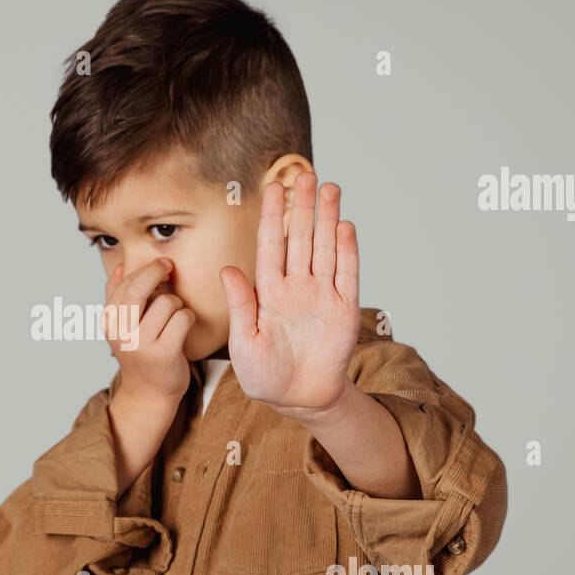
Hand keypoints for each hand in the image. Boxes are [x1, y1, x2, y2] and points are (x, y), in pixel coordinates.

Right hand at [102, 257, 193, 402]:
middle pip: (139, 289)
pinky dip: (188, 317)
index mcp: (109, 323)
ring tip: (175, 315)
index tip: (160, 265)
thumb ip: (117, 296)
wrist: (149, 392)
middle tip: (169, 267)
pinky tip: (185, 325)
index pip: (124, 285)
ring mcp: (142, 344)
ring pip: (167, 302)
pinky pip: (183, 317)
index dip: (144, 270)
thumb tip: (121, 266)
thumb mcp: (121, 326)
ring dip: (177, 303)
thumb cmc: (140, 353)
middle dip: (156, 271)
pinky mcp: (165, 353)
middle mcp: (122, 334)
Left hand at [218, 174, 360, 413]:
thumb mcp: (244, 341)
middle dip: (302, 207)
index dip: (272, 217)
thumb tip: (227, 269)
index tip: (273, 188)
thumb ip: (240, 304)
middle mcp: (294, 286)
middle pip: (299, 239)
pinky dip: (346, 250)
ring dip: (327, 219)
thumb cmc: (264, 374)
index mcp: (267, 292)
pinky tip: (344, 226)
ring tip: (330, 188)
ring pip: (323, 248)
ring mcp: (321, 295)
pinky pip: (346, 274)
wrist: (298, 399)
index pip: (269, 246)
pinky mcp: (343, 308)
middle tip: (305, 175)